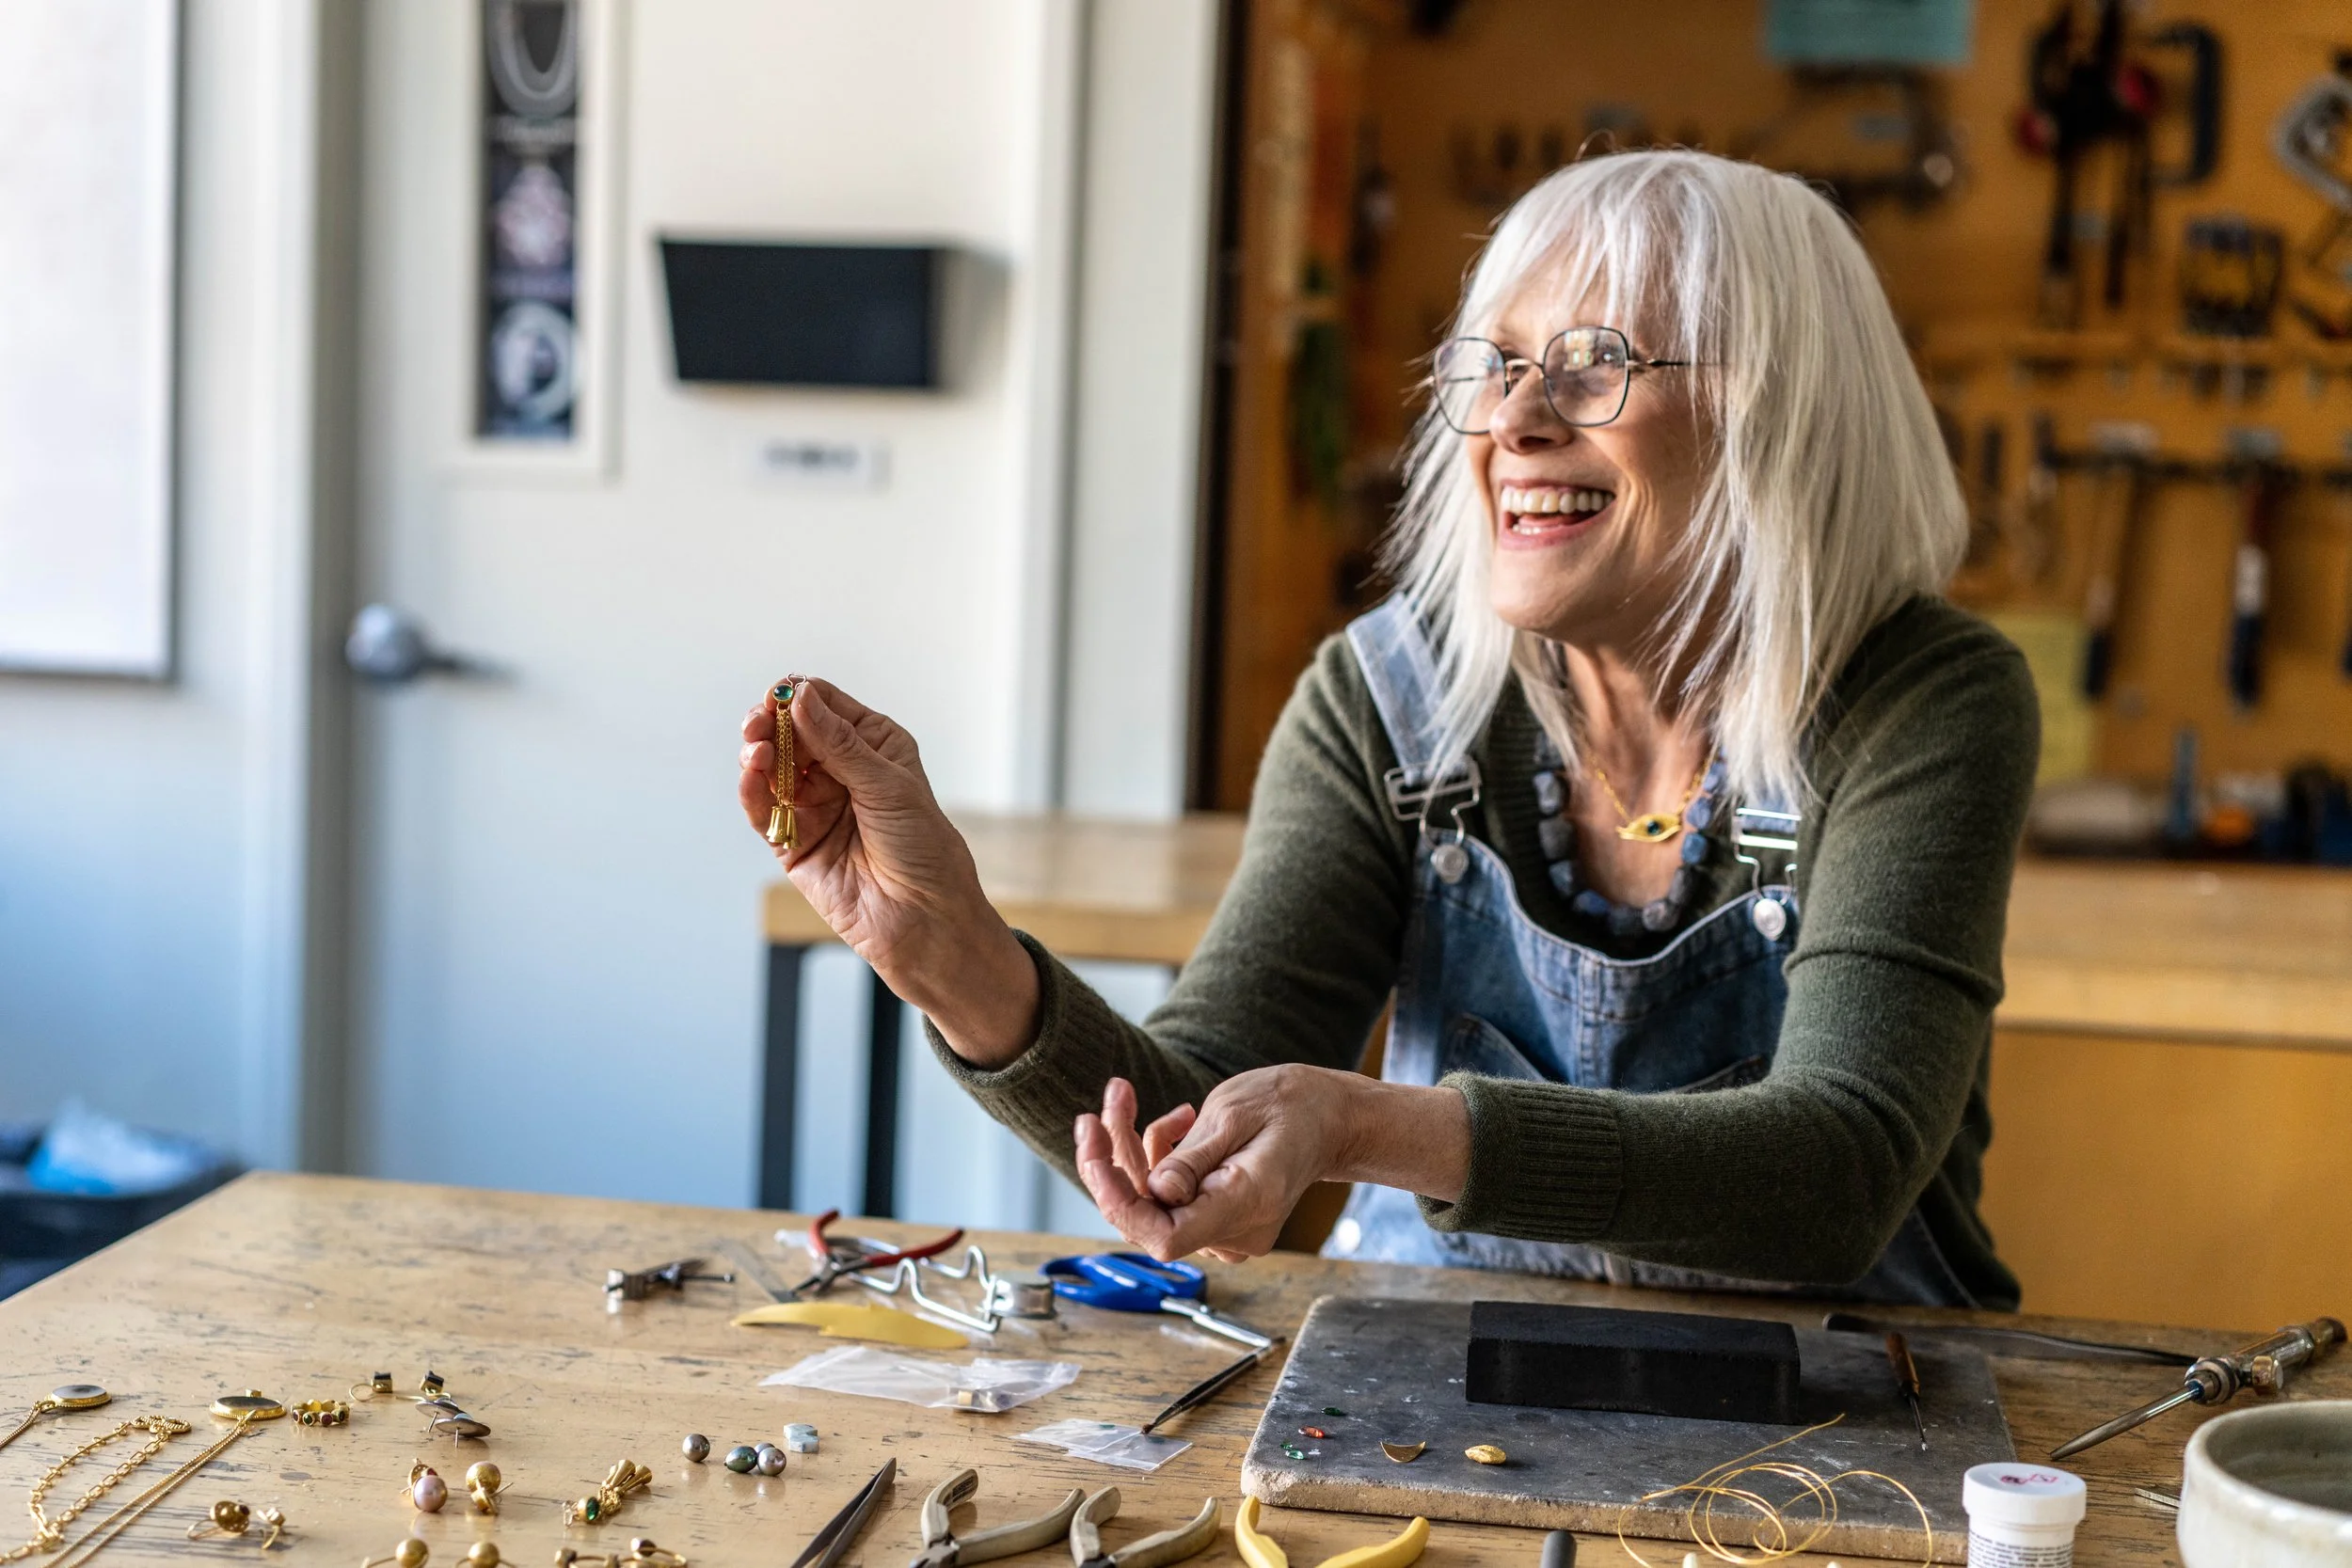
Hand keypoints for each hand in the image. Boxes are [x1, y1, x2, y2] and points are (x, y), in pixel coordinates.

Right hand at [735, 679, 1037, 1064]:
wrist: (923, 917)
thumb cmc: (923, 848)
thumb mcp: (888, 785)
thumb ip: (839, 744)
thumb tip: (801, 697)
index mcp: (872, 746)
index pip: (826, 707)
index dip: (800, 697)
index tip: (781, 694)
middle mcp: (839, 771)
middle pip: (791, 733)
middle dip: (771, 722)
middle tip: (759, 721)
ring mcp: (813, 805)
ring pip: (771, 767)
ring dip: (758, 753)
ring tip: (757, 749)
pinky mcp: (791, 841)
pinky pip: (763, 808)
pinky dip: (751, 789)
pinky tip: (751, 774)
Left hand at [1074, 1067, 1467, 1262]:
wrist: (1326, 1118)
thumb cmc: (1290, 1107)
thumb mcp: (1237, 1115)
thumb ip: (1193, 1158)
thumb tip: (1155, 1191)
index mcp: (1245, 1206)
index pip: (1165, 1236)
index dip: (1120, 1204)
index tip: (1095, 1158)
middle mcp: (1234, 1232)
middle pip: (1147, 1218)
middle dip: (1110, 1164)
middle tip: (1092, 1113)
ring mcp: (1224, 1231)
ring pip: (1151, 1204)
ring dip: (1127, 1152)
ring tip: (1124, 1095)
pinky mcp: (1215, 1218)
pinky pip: (1167, 1199)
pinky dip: (1154, 1159)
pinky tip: (1174, 1122)